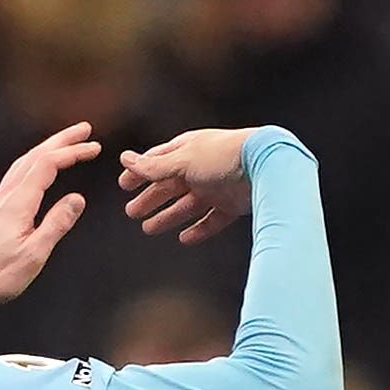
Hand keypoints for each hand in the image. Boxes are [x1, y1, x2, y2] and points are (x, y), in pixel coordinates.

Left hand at [0, 121, 104, 317]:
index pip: (46, 165)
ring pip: (24, 163)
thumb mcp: (34, 254)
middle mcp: (5, 196)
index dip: (71, 152)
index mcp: (17, 203)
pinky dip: (35, 162)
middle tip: (84, 130)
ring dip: (47, 148)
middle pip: (34, 156)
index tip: (93, 147)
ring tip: (67, 142)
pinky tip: (41, 168)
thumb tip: (77, 199)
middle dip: (61, 140)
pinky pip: (17, 174)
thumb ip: (57, 224)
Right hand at [116, 127, 260, 243]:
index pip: (157, 161)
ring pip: (187, 205)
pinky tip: (184, 239)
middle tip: (132, 212)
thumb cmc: (222, 156)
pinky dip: (198, 230)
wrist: (266, 166)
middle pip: (170, 185)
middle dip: (150, 198)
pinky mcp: (233, 205)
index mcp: (188, 150)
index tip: (123, 185)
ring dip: (168, 216)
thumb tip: (124, 159)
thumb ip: (153, 167)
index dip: (139, 172)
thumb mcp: (182, 161)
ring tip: (149, 228)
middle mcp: (202, 168)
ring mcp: (218, 187)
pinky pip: (212, 220)